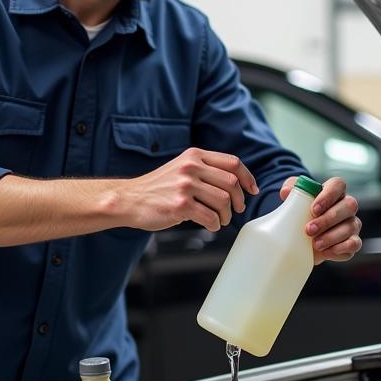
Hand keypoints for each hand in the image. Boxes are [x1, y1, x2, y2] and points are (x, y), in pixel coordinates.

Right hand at [122, 149, 258, 231]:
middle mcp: (191, 167)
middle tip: (236, 210)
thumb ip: (204, 170)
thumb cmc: (157, 188)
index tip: (252, 190)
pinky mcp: (180, 205)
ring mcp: (185, 185)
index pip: (233, 162)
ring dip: (227, 215)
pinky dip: (215, 224)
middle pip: (231, 183)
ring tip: (220, 220)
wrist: (129, 199)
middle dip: (239, 200)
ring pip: (223, 201)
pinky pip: (210, 217)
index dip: (247, 178)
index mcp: (194, 155)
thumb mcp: (181, 168)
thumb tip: (235, 184)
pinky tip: (210, 225)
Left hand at [280, 175, 361, 264]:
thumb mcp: (293, 201)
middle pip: (349, 206)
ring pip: (351, 226)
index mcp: (333, 192)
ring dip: (332, 236)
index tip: (313, 209)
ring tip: (315, 244)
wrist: (302, 238)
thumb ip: (291, 191)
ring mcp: (352, 224)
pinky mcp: (353, 242)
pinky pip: (354, 244)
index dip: (328, 195)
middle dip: (328, 219)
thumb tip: (286, 191)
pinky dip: (341, 249)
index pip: (338, 184)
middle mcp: (346, 206)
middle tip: (309, 229)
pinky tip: (326, 251)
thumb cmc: (301, 214)